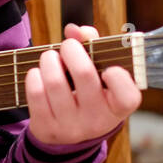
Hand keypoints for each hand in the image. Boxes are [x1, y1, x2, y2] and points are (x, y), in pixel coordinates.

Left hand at [25, 23, 141, 145]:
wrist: (67, 133)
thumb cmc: (88, 92)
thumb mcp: (99, 74)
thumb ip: (93, 46)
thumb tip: (73, 29)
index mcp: (118, 108)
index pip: (127, 96)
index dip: (118, 77)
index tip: (107, 68)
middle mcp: (97, 121)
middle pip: (84, 74)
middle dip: (71, 49)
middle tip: (68, 46)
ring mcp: (72, 128)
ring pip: (55, 82)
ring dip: (49, 60)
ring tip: (50, 57)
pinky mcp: (47, 129)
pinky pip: (36, 93)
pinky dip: (34, 76)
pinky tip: (38, 74)